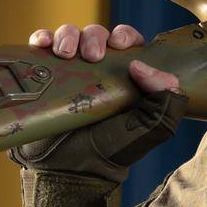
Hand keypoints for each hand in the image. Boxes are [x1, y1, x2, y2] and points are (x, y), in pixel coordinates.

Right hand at [10, 21, 187, 206]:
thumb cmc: (115, 151)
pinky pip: (40, 48)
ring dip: (67, 35)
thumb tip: (142, 66)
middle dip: (94, 36)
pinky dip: (40, 39)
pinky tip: (41, 45)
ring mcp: (70, 73)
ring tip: (66, 54)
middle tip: (92, 55)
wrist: (72, 171)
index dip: (125, 35)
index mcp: (127, 77)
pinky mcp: (44, 77)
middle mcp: (99, 71)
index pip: (129, 42)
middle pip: (97, 35)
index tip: (121, 44)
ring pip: (68, 36)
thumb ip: (166, 99)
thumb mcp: (154, 127)